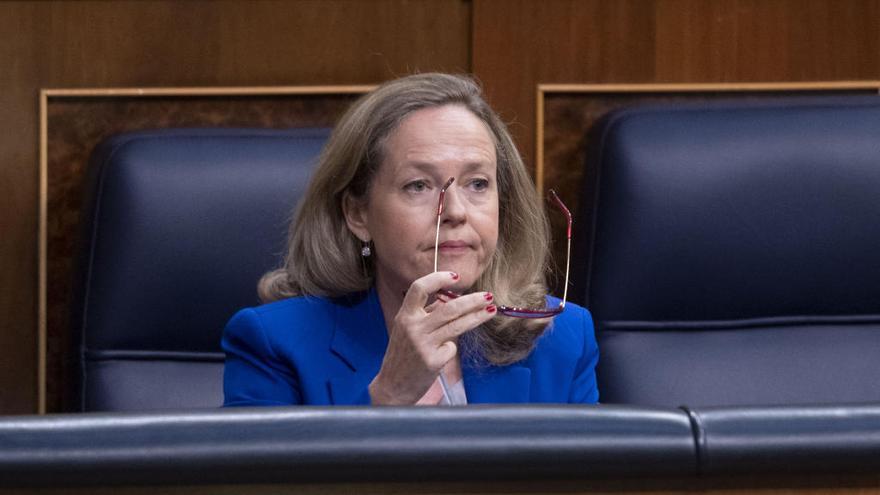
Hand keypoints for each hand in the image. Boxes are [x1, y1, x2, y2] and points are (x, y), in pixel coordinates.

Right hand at [368, 271, 495, 404]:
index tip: (456, 277)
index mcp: (404, 316)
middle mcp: (413, 327)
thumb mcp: (407, 330)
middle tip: (488, 295)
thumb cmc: (403, 355)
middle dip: (472, 300)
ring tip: (492, 310)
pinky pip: (452, 348)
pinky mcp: (432, 361)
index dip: (438, 278)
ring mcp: (423, 344)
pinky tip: (444, 353)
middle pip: (449, 307)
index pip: (419, 288)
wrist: (392, 386)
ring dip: (478, 316)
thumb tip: (450, 298)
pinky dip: (452, 348)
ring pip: (457, 325)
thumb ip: (426, 314)